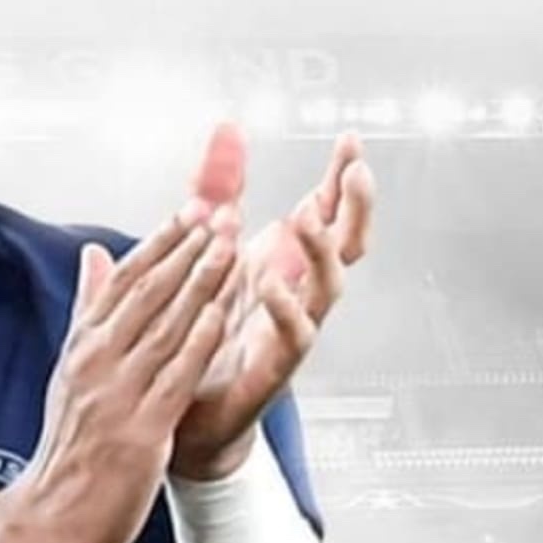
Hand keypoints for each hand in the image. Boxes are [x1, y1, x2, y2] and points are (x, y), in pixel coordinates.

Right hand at [0, 197, 243, 542]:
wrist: (51, 515)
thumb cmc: (68, 450)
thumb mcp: (70, 371)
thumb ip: (87, 312)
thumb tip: (92, 257)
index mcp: (82, 347)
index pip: (123, 281)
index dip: (160, 243)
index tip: (189, 212)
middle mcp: (96, 362)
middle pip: (147, 293)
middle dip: (188, 250)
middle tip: (219, 214)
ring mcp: (117, 393)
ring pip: (166, 325)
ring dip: (201, 283)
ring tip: (230, 248)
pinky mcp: (141, 428)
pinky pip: (177, 374)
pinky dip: (200, 340)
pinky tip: (223, 313)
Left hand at [170, 131, 375, 479]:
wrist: (185, 413)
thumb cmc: (204, 328)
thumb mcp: (206, 244)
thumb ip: (215, 187)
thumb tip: (226, 129)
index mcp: (279, 260)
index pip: (323, 212)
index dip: (340, 179)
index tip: (350, 141)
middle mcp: (293, 291)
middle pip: (344, 245)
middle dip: (354, 207)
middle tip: (356, 172)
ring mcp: (289, 329)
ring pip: (326, 288)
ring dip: (322, 253)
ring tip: (307, 218)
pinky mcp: (272, 366)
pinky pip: (292, 337)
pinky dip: (285, 309)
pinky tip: (270, 284)